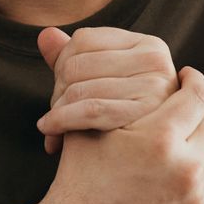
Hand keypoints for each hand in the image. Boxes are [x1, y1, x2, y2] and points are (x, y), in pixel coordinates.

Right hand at [32, 66, 203, 203]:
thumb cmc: (76, 180)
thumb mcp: (81, 127)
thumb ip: (75, 79)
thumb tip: (47, 31)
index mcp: (159, 137)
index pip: (196, 94)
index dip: (192, 81)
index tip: (186, 76)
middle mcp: (185, 165)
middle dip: (201, 107)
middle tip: (190, 100)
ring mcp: (195, 194)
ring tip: (199, 121)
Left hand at [36, 26, 178, 153]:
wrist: (146, 168)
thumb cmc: (122, 124)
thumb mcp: (101, 86)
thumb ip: (72, 58)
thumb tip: (45, 35)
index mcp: (149, 45)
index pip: (83, 40)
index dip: (61, 65)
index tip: (59, 91)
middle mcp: (157, 60)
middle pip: (78, 64)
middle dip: (58, 91)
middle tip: (54, 114)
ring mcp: (155, 87)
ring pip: (79, 88)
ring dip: (57, 110)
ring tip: (53, 127)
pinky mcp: (147, 114)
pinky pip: (90, 110)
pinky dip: (61, 120)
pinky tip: (50, 129)